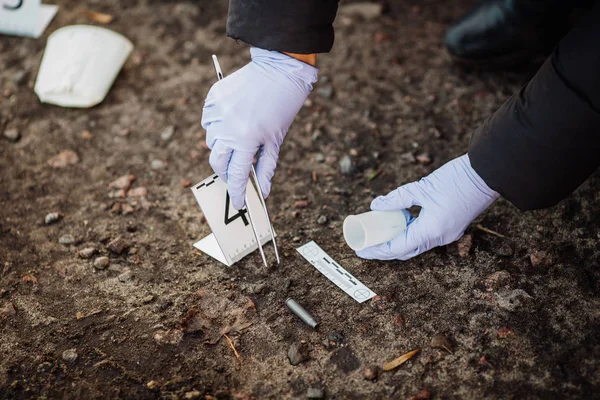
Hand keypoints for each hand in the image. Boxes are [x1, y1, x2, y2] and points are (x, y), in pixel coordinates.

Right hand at [201, 48, 317, 208]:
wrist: (278, 69)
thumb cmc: (282, 107)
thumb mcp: (276, 140)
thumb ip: (266, 167)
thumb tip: (262, 192)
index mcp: (247, 139)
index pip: (236, 175)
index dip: (237, 192)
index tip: (239, 202)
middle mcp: (228, 127)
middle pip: (216, 162)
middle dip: (225, 172)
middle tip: (234, 173)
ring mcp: (217, 111)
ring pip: (211, 141)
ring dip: (223, 145)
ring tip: (239, 135)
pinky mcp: (212, 98)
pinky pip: (208, 121)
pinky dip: (217, 126)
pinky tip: (232, 119)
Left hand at [356, 154, 498, 259]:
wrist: (487, 174)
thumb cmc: (457, 180)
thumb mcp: (421, 187)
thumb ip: (396, 199)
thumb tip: (376, 205)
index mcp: (431, 231)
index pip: (398, 248)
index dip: (377, 250)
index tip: (361, 250)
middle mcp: (439, 237)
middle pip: (406, 250)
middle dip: (384, 250)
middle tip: (366, 244)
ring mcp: (447, 234)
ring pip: (416, 244)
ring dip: (397, 241)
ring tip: (379, 234)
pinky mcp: (451, 226)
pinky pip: (425, 235)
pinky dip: (410, 232)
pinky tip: (398, 223)